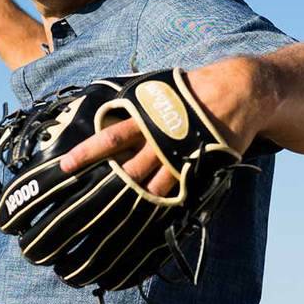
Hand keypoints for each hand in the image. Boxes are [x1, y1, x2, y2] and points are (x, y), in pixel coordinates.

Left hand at [58, 57, 279, 195]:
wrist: (238, 90)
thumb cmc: (193, 88)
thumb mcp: (159, 91)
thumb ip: (138, 106)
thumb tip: (111, 112)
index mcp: (145, 117)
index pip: (109, 137)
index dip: (86, 152)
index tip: (65, 165)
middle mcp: (158, 138)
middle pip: (127, 167)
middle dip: (106, 183)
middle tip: (86, 199)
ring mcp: (179, 155)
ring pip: (151, 185)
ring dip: (134, 197)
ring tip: (114, 211)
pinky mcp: (199, 165)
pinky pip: (179, 189)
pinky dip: (165, 201)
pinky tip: (151, 214)